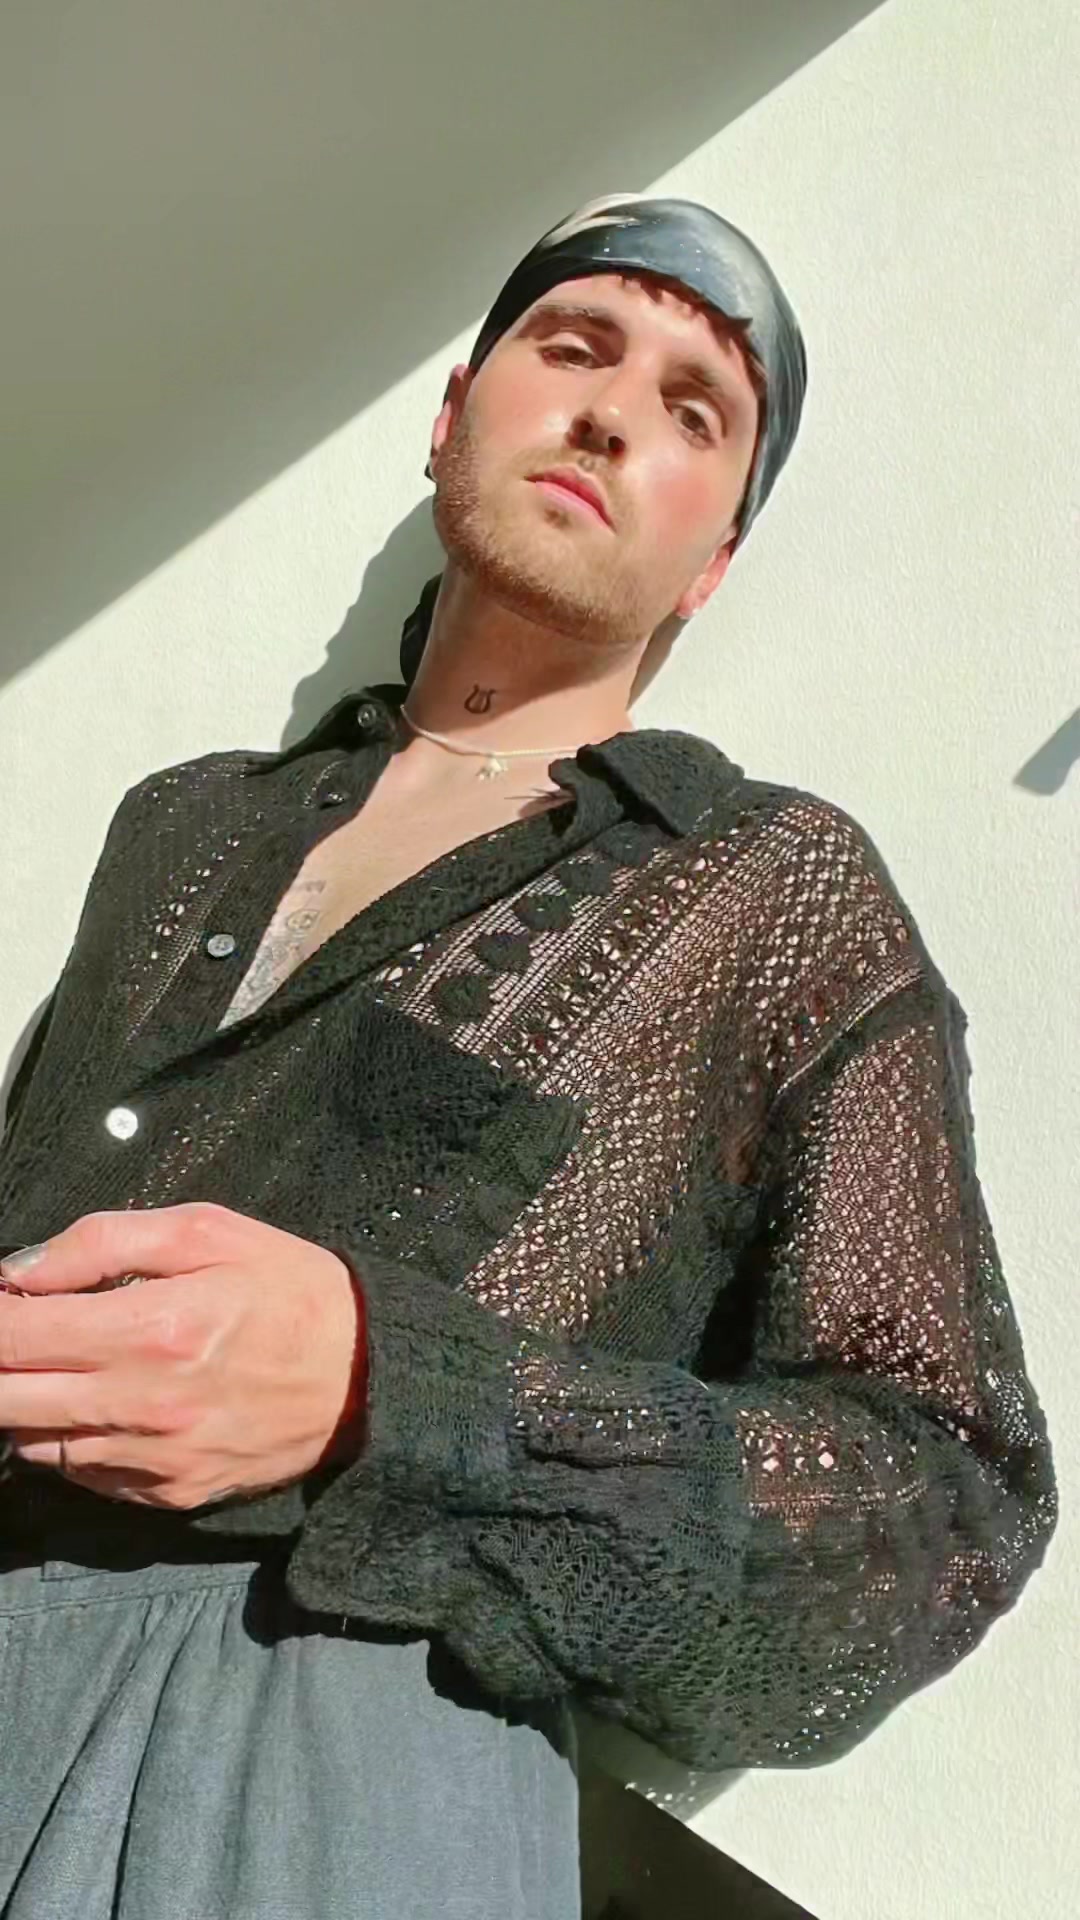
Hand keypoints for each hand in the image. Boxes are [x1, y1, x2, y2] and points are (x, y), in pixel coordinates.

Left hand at [0, 1203, 366, 1508]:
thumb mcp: (206, 1231)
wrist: (367, 1374)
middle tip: (23, 1336)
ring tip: (64, 1366)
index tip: (3, 1300)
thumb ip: (103, 1241)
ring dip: (29, 1403)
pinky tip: (103, 1404)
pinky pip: (83, 1474)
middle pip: (6, 1399)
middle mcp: (142, 1404)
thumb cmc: (290, 1290)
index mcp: (150, 1327)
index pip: (15, 1334)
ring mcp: (154, 1459)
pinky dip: (72, 1440)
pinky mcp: (169, 1494)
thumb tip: (20, 1271)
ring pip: (34, 1444)